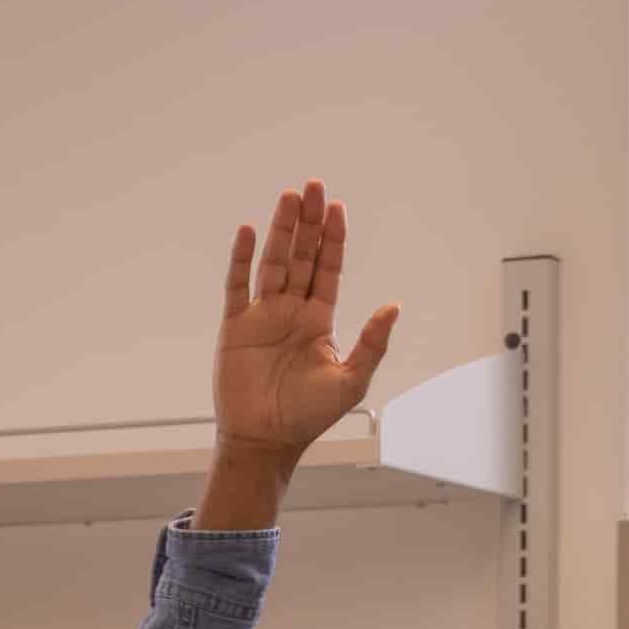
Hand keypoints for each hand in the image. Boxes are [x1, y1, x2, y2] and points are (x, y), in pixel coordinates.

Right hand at [207, 180, 399, 495]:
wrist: (264, 442)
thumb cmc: (307, 417)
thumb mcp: (351, 381)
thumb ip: (372, 342)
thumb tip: (393, 306)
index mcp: (319, 321)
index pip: (328, 269)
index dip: (333, 239)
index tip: (337, 208)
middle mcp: (291, 311)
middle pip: (301, 256)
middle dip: (308, 222)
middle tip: (313, 187)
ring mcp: (262, 316)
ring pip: (273, 263)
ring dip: (281, 231)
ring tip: (288, 198)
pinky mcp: (235, 327)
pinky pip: (237, 286)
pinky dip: (242, 259)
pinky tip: (249, 232)